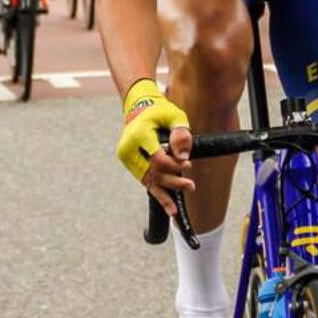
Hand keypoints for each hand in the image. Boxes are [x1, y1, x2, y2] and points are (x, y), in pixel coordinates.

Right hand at [116, 79, 193, 211]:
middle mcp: (128, 148)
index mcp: (139, 134)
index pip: (158, 159)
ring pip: (147, 180)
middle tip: (190, 185)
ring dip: (164, 194)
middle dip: (172, 182)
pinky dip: (157, 193)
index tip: (188, 164)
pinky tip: (168, 207)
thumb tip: (183, 157)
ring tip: (175, 211)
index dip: (174, 165)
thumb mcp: (174, 115)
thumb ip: (181, 133)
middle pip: (152, 172)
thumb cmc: (159, 110)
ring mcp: (127, 158)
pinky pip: (144, 180)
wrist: (138, 107)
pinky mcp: (130, 164)